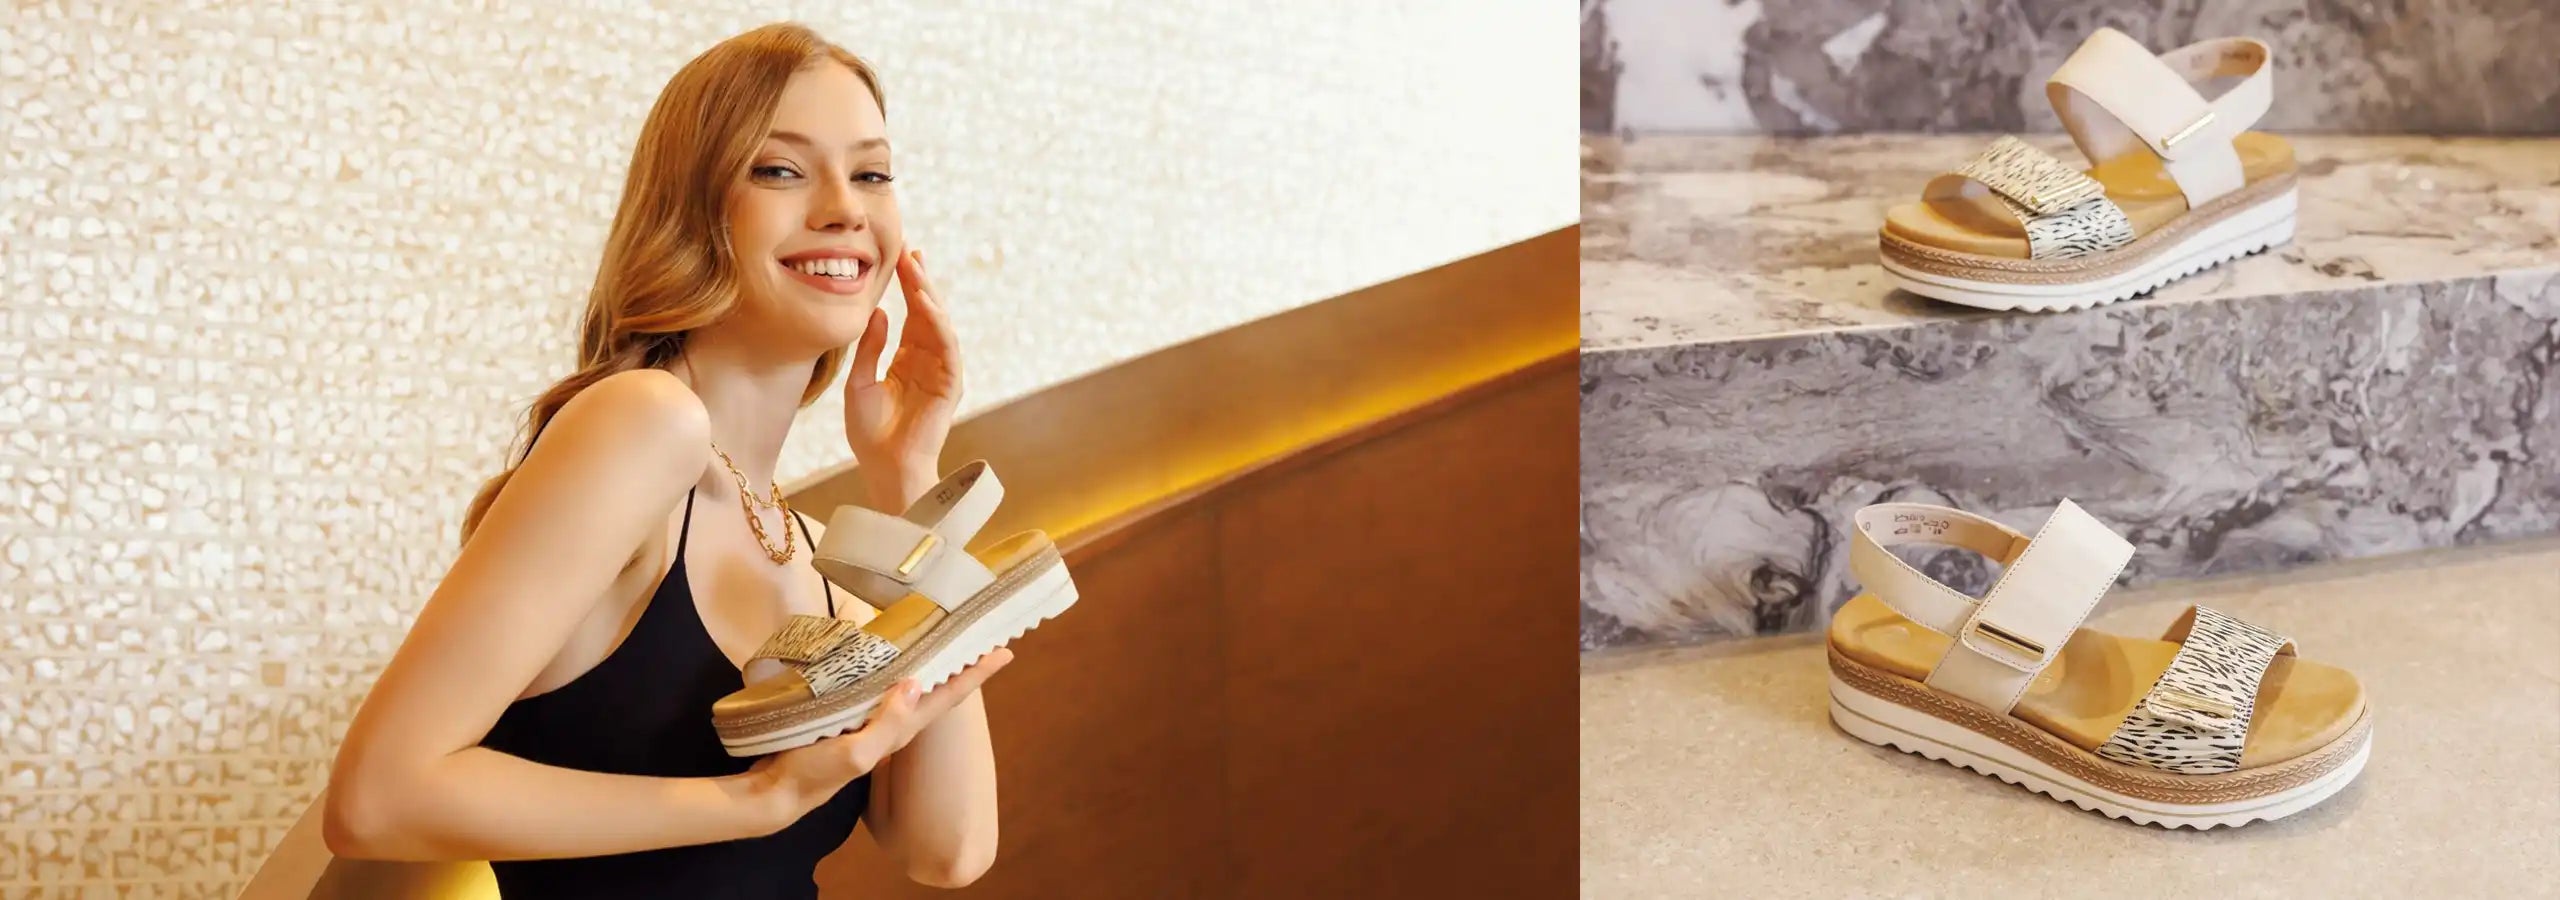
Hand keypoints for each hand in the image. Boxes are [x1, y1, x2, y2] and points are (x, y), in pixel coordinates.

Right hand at [746, 647, 1011, 825]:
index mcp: (900, 730)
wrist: (775, 793)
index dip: (975, 675)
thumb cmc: (814, 774)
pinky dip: (890, 666)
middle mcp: (892, 723)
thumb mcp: (855, 753)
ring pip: (907, 683)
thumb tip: (914, 683)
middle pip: (935, 686)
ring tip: (942, 633)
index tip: (1004, 652)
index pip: (947, 698)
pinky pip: (879, 684)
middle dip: (958, 661)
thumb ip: (887, 723)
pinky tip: (888, 653)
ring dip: (926, 659)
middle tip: (978, 632)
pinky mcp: (847, 714)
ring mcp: (870, 719)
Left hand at [845, 248, 961, 474]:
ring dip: (929, 296)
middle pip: (927, 313)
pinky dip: (938, 325)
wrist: (885, 467)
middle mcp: (927, 362)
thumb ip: (869, 348)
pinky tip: (926, 305)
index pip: (911, 315)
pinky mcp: (950, 385)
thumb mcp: (859, 382)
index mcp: (907, 361)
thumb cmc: (870, 434)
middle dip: (920, 281)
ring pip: (939, 325)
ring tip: (916, 269)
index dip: (907, 287)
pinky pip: (947, 348)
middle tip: (910, 251)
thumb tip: (876, 312)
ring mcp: (940, 372)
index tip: (900, 257)